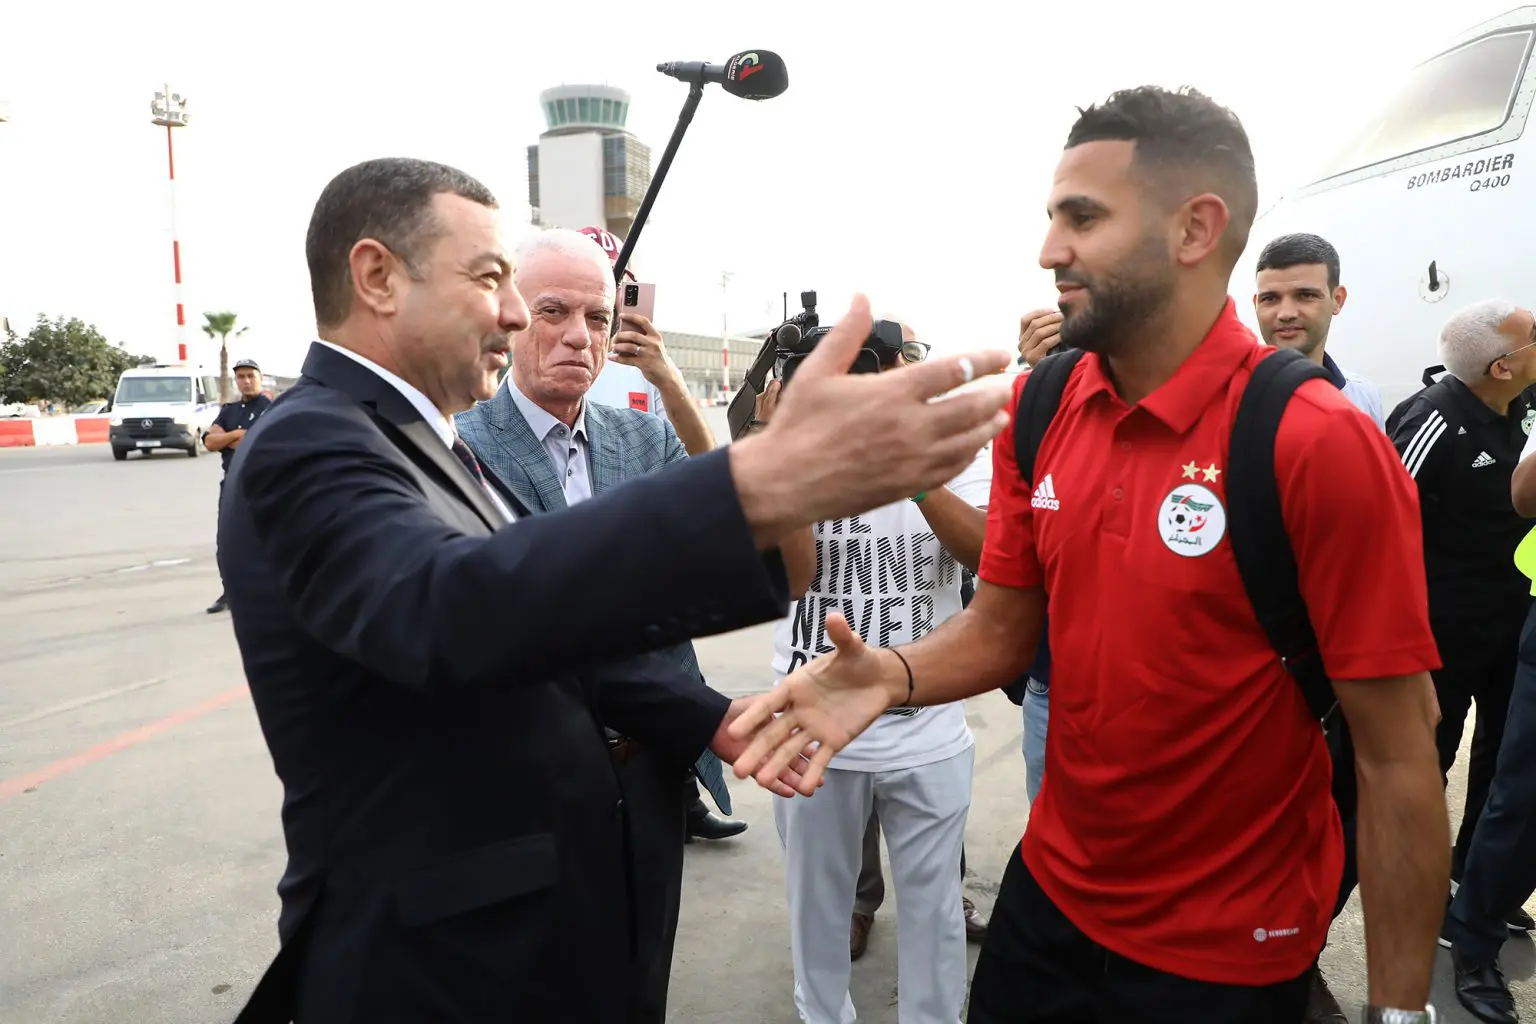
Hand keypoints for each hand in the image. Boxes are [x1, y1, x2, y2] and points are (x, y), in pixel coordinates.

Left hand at [610, 314, 676, 385]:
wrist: (666, 375)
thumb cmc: (657, 358)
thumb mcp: (655, 345)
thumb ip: (644, 338)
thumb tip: (624, 333)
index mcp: (656, 336)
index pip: (643, 321)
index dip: (631, 316)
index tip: (621, 315)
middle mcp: (653, 343)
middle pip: (633, 335)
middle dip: (620, 336)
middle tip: (614, 338)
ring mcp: (648, 354)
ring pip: (629, 347)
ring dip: (618, 347)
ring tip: (613, 347)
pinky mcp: (644, 364)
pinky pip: (627, 359)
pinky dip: (618, 358)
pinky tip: (612, 357)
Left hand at [710, 697, 821, 797]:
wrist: (711, 723)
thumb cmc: (736, 709)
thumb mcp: (760, 701)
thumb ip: (775, 705)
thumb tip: (795, 700)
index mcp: (783, 724)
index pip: (801, 738)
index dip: (812, 748)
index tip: (823, 754)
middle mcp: (778, 742)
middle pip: (796, 755)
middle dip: (807, 767)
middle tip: (821, 780)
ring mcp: (767, 757)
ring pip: (785, 769)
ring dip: (796, 779)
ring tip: (809, 789)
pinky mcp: (756, 769)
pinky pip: (770, 780)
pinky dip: (779, 786)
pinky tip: (790, 792)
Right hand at [726, 613, 899, 794]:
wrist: (880, 679)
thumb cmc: (859, 660)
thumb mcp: (851, 646)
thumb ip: (841, 635)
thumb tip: (834, 616)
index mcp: (796, 687)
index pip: (770, 703)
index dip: (753, 718)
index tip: (733, 730)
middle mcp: (800, 709)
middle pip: (774, 732)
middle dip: (756, 750)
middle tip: (739, 769)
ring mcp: (815, 726)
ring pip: (792, 749)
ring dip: (777, 765)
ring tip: (761, 781)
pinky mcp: (833, 739)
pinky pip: (821, 758)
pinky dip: (813, 772)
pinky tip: (803, 789)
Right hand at [729, 295, 1012, 539]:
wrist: (785, 482)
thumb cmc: (798, 426)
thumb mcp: (818, 371)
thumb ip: (847, 333)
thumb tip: (862, 298)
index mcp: (892, 393)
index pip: (953, 370)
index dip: (983, 359)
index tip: (1000, 355)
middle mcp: (909, 426)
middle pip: (970, 407)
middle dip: (994, 394)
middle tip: (1007, 386)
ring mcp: (911, 459)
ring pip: (967, 441)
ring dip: (989, 426)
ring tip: (1001, 417)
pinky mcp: (907, 485)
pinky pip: (949, 469)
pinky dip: (967, 457)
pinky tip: (972, 450)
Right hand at [1018, 308, 1062, 365]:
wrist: (1051, 377)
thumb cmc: (1052, 356)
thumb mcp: (1045, 340)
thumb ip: (1045, 328)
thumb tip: (1056, 312)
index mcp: (1022, 338)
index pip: (1025, 320)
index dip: (1039, 312)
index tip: (1052, 309)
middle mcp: (1021, 345)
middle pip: (1034, 324)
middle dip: (1050, 318)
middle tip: (1063, 316)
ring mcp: (1025, 352)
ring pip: (1039, 332)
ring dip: (1054, 326)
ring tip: (1065, 323)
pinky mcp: (1033, 358)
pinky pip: (1045, 342)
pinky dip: (1056, 337)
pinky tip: (1064, 335)